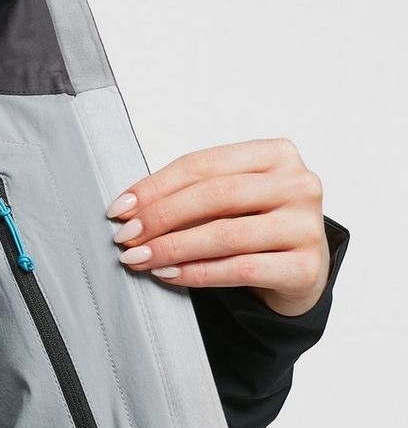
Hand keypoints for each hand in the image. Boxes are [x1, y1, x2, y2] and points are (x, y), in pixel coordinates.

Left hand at [105, 137, 331, 316]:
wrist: (301, 267)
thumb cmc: (254, 221)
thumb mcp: (229, 196)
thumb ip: (190, 193)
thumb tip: (129, 208)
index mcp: (275, 153)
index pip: (203, 164)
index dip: (156, 185)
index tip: (120, 207)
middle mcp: (298, 184)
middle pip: (215, 195)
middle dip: (161, 216)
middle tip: (126, 235)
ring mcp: (307, 226)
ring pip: (226, 234)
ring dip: (173, 248)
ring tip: (139, 258)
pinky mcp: (307, 267)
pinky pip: (241, 269)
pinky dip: (198, 273)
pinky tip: (169, 274)